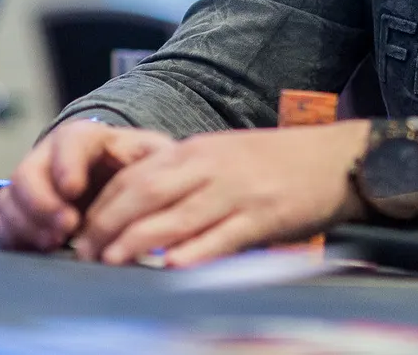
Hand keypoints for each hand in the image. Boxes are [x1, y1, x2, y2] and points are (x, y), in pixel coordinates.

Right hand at [0, 120, 174, 251]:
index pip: (69, 141)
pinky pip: (0, 219)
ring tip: (54, 242)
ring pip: (10, 196)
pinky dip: (12, 234)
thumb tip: (159, 190)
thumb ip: (156, 165)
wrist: (116, 173)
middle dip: (43, 203)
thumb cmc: (137, 165)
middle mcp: (50, 155)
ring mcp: (32, 181)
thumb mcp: (154, 157)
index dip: (66, 165)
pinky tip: (35, 246)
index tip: (73, 190)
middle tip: (66, 227)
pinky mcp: (21, 207)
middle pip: (28, 172)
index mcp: (86, 138)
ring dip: (27, 223)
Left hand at [71, 121, 370, 267]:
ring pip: (174, 217)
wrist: (338, 158)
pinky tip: (170, 267)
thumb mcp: (224, 156)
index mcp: (198, 150)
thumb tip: (138, 208)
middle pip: (144, 194)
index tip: (79, 231)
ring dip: (136, 242)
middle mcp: (211, 167)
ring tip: (110, 263)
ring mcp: (237, 192)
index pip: (134, 175)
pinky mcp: (263, 217)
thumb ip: (185, 176)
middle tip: (84, 254)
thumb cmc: (277, 162)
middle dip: (107, 226)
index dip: (101, 205)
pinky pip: (221, 237)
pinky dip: (193, 253)